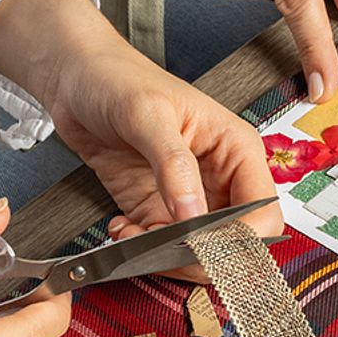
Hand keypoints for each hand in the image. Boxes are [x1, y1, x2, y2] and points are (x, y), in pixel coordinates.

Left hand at [0, 0, 280, 254]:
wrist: (75, 79)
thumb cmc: (117, 79)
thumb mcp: (147, 115)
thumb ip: (173, 166)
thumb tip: (193, 216)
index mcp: (237, 150)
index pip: (262, 213)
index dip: (239, 240)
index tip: (200, 246)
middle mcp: (222, 178)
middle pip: (236, 242)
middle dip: (200, 255)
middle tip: (160, 250)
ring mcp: (190, 198)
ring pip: (199, 252)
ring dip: (167, 257)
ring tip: (132, 235)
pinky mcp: (158, 209)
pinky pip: (163, 247)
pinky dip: (142, 250)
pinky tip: (121, 228)